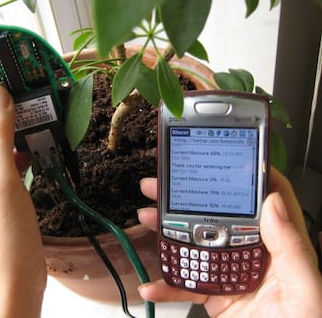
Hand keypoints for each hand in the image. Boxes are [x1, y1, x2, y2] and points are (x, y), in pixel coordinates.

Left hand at [0, 85, 46, 317]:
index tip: (18, 78)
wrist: (12, 290)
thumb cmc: (1, 244)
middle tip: (39, 95)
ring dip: (19, 127)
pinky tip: (43, 145)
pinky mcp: (3, 193)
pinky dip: (26, 148)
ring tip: (45, 116)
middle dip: (7, 107)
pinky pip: (11, 160)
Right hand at [138, 169, 321, 316]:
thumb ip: (292, 248)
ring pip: (195, 243)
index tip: (222, 158)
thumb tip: (273, 204)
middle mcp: (251, 253)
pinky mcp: (215, 294)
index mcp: (277, 245)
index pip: (263, 200)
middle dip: (185, 197)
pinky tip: (152, 284)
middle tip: (161, 185)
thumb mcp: (305, 289)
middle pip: (216, 216)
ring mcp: (229, 272)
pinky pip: (186, 285)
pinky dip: (166, 285)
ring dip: (167, 231)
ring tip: (147, 218)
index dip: (246, 175)